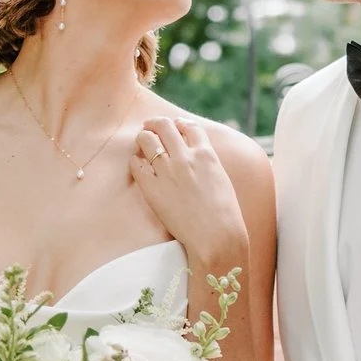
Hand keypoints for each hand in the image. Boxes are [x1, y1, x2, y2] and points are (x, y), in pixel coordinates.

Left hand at [128, 116, 245, 268]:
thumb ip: (208, 163)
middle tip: (150, 126)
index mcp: (206, 154)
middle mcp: (186, 158)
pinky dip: (135, 160)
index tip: (175, 125)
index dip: (180, 123)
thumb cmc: (224, 214)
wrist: (216, 236)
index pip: (190, 126)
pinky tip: (138, 164)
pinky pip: (136, 164)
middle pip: (165, 126)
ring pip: (147, 140)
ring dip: (143, 138)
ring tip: (141, 142)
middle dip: (155, 123)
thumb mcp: (222, 179)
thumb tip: (200, 157)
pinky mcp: (152, 188)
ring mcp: (167, 172)